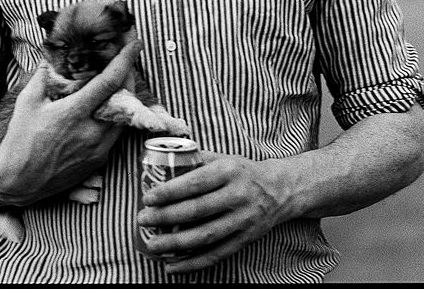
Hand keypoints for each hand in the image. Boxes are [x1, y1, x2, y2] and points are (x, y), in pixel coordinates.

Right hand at [0, 39, 142, 204]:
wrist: (17, 182)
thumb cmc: (19, 140)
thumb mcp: (27, 102)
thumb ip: (43, 76)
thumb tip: (50, 56)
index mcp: (74, 113)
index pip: (109, 81)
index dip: (126, 59)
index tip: (135, 43)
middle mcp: (91, 131)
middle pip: (125, 98)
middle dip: (129, 75)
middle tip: (126, 60)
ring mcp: (97, 149)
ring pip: (125, 117)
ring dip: (126, 97)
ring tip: (119, 82)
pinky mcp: (98, 162)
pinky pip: (116, 134)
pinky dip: (117, 118)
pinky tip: (108, 109)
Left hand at [137, 152, 296, 273]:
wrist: (279, 190)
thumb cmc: (242, 171)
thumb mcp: (223, 158)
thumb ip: (196, 160)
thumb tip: (164, 162)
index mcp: (229, 171)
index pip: (195, 182)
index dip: (170, 191)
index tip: (148, 197)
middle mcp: (237, 196)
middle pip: (197, 210)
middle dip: (166, 217)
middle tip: (143, 219)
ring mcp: (242, 220)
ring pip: (205, 236)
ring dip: (175, 244)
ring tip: (152, 245)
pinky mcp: (244, 240)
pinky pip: (216, 255)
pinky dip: (192, 263)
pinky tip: (172, 265)